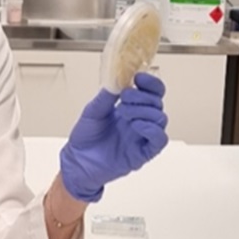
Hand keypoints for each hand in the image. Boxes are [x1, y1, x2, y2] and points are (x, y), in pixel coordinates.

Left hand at [60, 72, 168, 201]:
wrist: (78, 161)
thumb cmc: (86, 138)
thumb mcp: (93, 110)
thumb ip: (106, 96)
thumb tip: (117, 79)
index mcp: (131, 108)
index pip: (152, 92)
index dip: (150, 83)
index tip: (139, 77)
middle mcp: (140, 121)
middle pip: (157, 103)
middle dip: (142, 96)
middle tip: (124, 97)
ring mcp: (142, 137)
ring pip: (160, 118)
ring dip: (143, 111)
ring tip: (123, 113)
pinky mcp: (143, 153)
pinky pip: (159, 140)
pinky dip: (151, 129)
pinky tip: (136, 125)